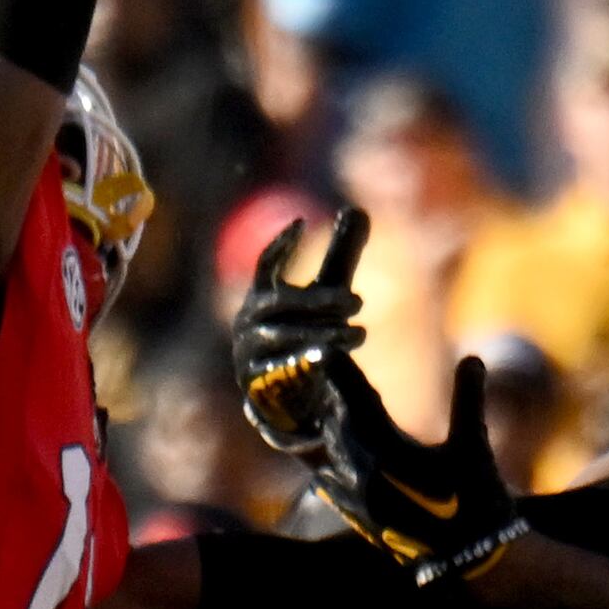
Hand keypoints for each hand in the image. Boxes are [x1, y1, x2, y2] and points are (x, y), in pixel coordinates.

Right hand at [233, 208, 368, 455]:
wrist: (287, 398)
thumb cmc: (306, 335)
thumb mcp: (326, 297)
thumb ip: (340, 257)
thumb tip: (358, 210)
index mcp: (261, 298)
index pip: (265, 266)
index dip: (280, 246)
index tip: (301, 225)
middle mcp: (248, 323)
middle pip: (281, 304)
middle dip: (319, 301)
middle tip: (357, 301)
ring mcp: (248, 353)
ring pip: (286, 337)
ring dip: (323, 335)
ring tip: (359, 334)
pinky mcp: (255, 384)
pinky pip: (281, 370)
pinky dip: (306, 363)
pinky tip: (333, 359)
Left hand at [302, 353, 527, 584]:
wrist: (472, 560)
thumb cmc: (478, 501)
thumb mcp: (474, 448)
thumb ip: (468, 401)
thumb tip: (472, 359)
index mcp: (390, 453)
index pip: (359, 404)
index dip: (343, 376)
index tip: (326, 353)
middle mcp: (366, 475)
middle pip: (340, 427)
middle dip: (336, 401)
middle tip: (327, 376)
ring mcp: (360, 499)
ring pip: (334, 456)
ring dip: (332, 431)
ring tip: (328, 411)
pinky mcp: (363, 519)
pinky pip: (334, 486)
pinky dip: (331, 465)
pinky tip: (325, 464)